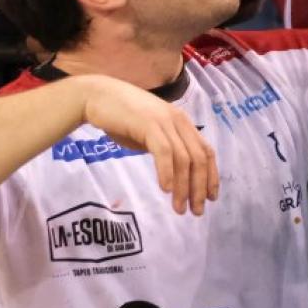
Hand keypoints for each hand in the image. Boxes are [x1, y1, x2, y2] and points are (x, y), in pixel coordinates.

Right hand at [73, 75, 219, 215]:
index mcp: (182, 122)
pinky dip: (167, 172)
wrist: (96, 96)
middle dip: (199, 188)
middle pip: (199, 158)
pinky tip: (165, 188)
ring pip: (183, 158)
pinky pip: (164, 152)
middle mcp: (178, 120)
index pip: (206, 151)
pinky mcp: (148, 124)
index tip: (209, 199)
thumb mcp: (150, 133)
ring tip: (178, 207)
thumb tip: (175, 173)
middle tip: (196, 211)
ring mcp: (164, 121)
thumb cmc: (120, 116)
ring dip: (184, 187)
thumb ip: (164, 148)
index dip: (211, 176)